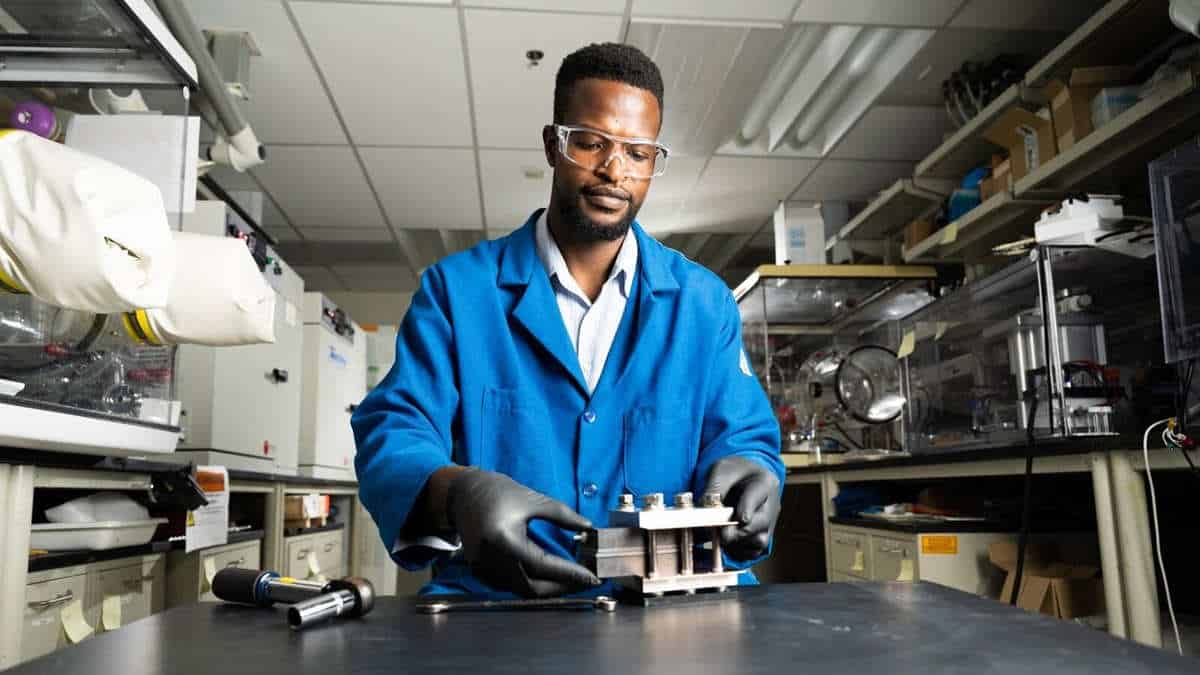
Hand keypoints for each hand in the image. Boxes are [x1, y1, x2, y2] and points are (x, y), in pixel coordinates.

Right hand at [447, 467, 600, 596]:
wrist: (462, 493)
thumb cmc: (496, 492)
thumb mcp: (532, 499)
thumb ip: (562, 515)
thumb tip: (587, 527)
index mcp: (503, 539)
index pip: (543, 565)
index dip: (569, 573)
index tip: (590, 577)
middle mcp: (491, 558)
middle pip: (531, 587)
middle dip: (561, 588)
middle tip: (583, 582)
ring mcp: (483, 567)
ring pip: (521, 590)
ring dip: (547, 588)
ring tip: (569, 579)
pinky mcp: (480, 571)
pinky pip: (509, 586)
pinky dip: (530, 584)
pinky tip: (546, 576)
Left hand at [702, 456, 780, 560]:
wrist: (742, 478)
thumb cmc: (732, 472)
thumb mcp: (720, 471)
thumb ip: (714, 489)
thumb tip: (705, 511)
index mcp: (765, 482)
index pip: (757, 496)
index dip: (747, 509)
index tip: (739, 518)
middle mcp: (771, 505)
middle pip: (761, 523)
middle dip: (740, 531)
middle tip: (722, 534)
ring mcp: (768, 523)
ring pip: (759, 541)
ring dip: (738, 542)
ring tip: (719, 537)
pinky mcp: (759, 537)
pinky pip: (752, 551)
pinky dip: (738, 551)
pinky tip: (724, 544)